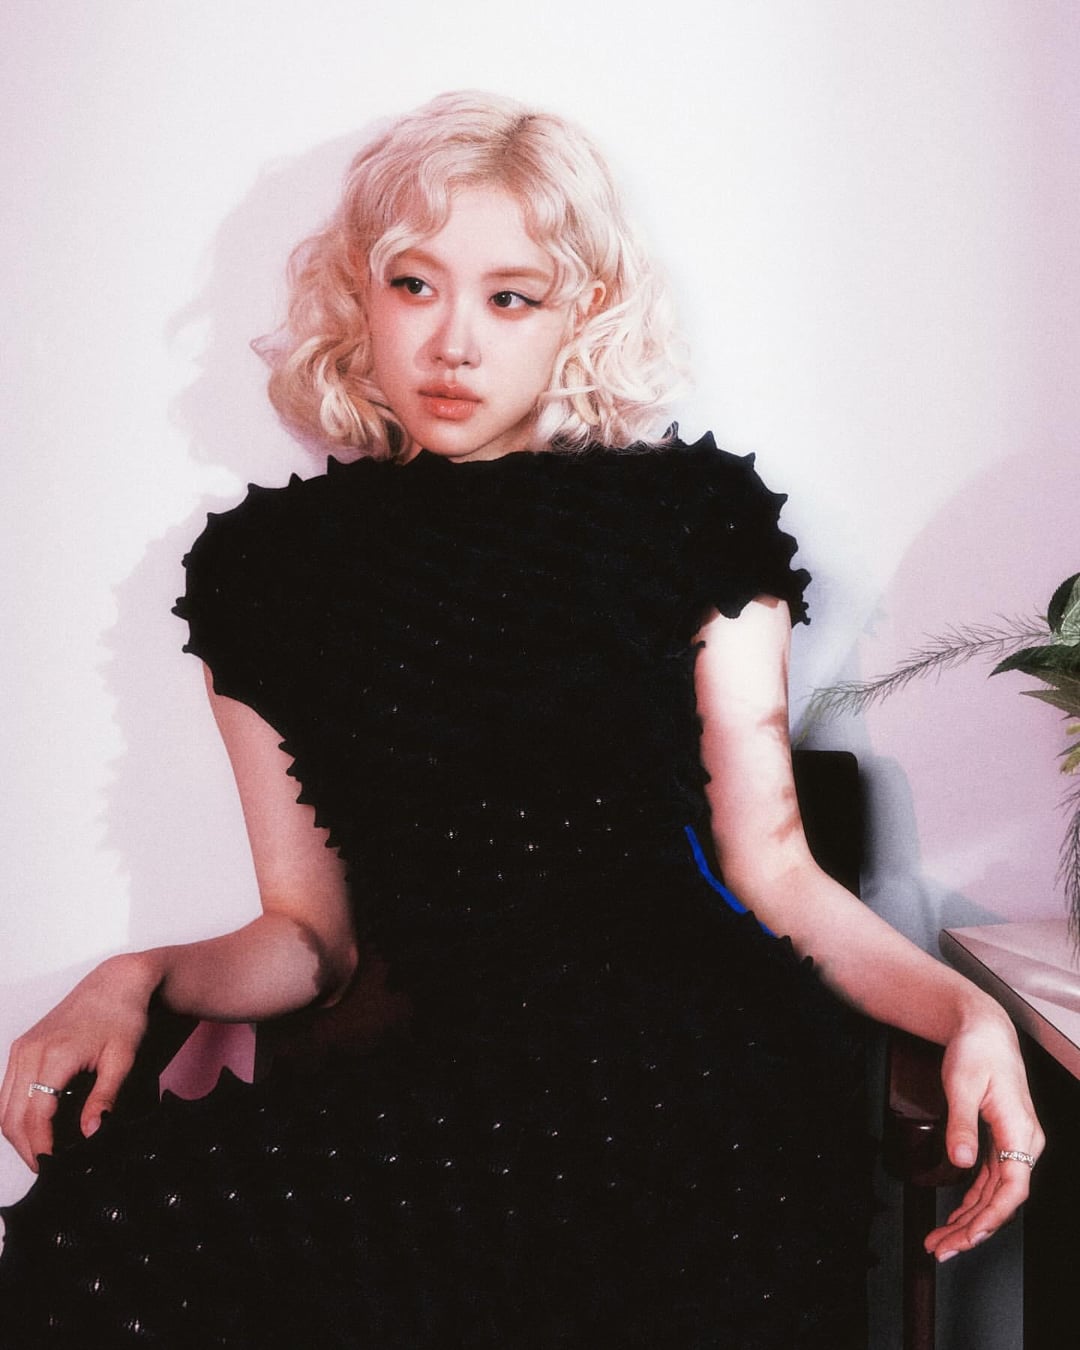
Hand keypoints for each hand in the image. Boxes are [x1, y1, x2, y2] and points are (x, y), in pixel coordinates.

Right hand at [0, 955, 156, 1169]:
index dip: (42, 1146)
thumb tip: (91, 1132)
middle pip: (12, 1115)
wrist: (115, 983)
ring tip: (42, 1151)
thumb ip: (105, 1096)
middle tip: (48, 1167)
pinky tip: (37, 1125)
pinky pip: (7, 1089)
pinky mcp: (21, 1047)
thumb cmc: (123, 1017)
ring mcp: (21, 1048)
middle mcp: (29, 1051)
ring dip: (17, 1133)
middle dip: (26, 1147)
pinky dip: (16, 1112)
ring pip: (4, 1105)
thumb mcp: (122, 1058)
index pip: (36, 1115)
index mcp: (54, 1055)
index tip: (53, 1167)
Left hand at [923, 1008, 1043, 1261]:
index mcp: (1021, 1130)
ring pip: (995, 1193)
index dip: (991, 1218)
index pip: (1013, 1188)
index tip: (968, 1237)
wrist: (983, 1028)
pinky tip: (957, 1216)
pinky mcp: (1001, 1141)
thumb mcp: (962, 1084)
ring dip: (970, 1219)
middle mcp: (1023, 1141)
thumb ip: (962, 1124)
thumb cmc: (977, 1049)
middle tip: (941, 1248)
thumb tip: (961, 1161)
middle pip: (1002, 1198)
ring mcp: (1014, 1143)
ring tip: (942, 1240)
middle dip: (972, 1229)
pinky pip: (990, 1180)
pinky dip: (973, 1200)